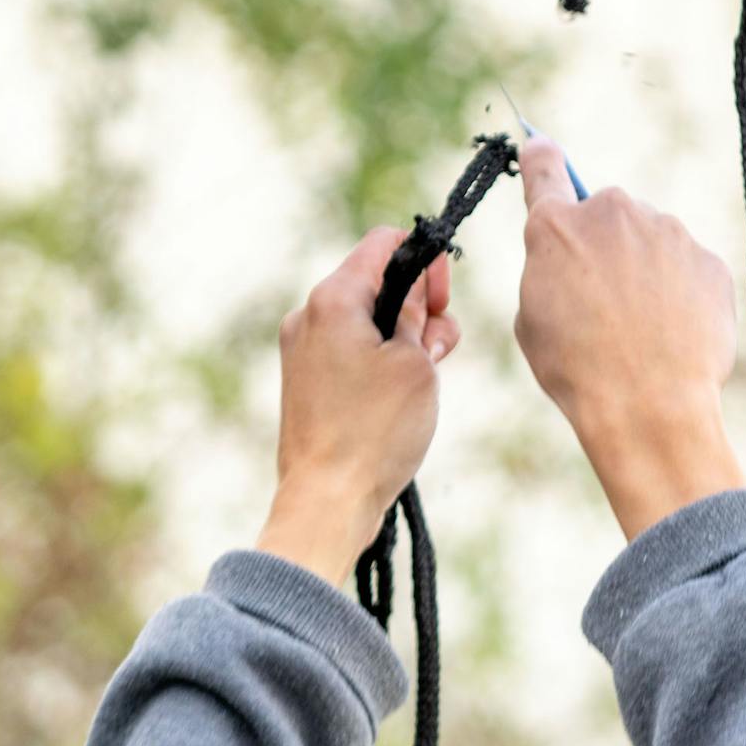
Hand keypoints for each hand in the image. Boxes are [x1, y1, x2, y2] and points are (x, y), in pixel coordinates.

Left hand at [254, 228, 459, 588]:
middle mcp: (308, 316)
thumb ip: (420, 314)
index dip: (426, 262)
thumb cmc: (375, 433)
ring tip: (422, 381)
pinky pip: (351, 349)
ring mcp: (302, 349)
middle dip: (419, 307)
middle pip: (378, 281)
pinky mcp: (305, 380)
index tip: (443, 302)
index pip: (385, 243)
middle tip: (438, 351)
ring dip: (404, 337)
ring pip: (367, 318)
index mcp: (332, 299)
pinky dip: (381, 360)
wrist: (326, 503)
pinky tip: (399, 397)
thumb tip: (416, 290)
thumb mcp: (417, 364)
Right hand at [513, 138, 744, 542]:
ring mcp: (667, 231)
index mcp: (556, 226)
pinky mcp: (708, 259)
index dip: (542, 158)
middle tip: (601, 301)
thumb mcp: (533, 319)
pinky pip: (689, 269)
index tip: (542, 148)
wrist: (649, 405)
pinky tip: (673, 336)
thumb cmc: (577, 370)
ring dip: (644, 272)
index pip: (544, 167)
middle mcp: (613, 212)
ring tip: (641, 331)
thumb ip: (548, 270)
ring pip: (651, 242)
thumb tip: (570, 260)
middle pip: (605, 215)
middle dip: (603, 246)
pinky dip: (681, 295)